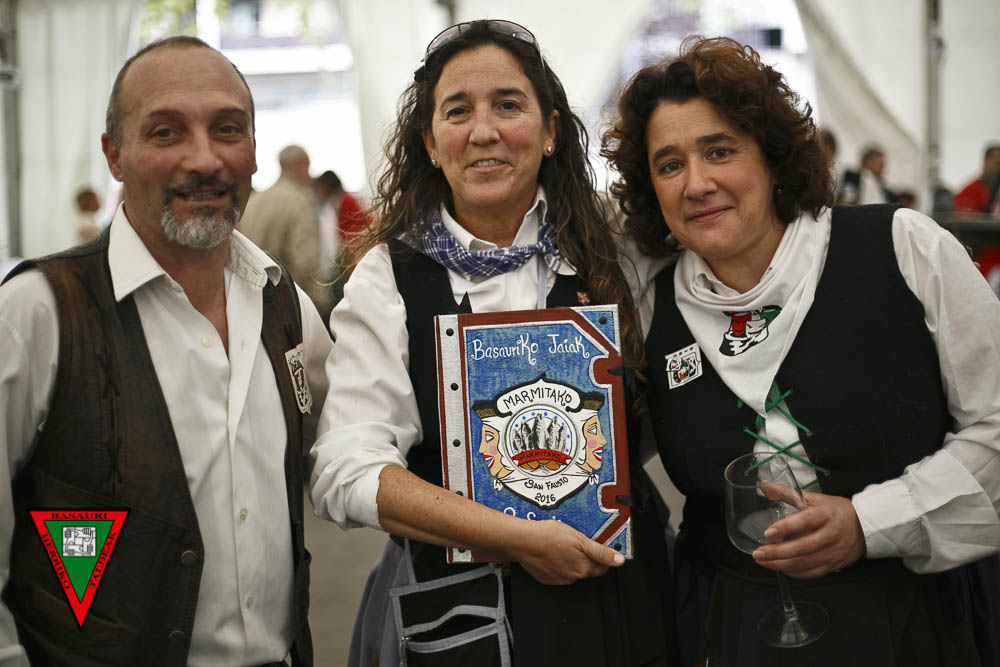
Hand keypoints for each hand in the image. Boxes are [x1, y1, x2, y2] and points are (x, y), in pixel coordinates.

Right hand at [509, 520, 624, 584]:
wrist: (524, 541)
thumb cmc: (550, 536)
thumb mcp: (581, 539)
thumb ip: (601, 552)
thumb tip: (619, 560)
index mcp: (584, 569)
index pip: (602, 568)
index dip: (601, 557)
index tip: (596, 547)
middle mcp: (573, 578)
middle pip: (587, 569)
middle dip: (585, 558)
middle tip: (576, 542)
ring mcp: (558, 579)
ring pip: (572, 571)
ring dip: (570, 560)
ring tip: (561, 545)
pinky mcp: (546, 578)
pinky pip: (557, 572)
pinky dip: (557, 564)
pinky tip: (552, 552)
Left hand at [751, 490, 865, 578]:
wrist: (864, 527)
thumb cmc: (835, 511)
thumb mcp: (814, 498)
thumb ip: (787, 492)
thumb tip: (763, 485)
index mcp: (826, 514)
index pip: (805, 521)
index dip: (786, 527)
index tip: (768, 532)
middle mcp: (830, 534)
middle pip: (803, 547)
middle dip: (778, 552)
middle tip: (758, 553)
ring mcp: (833, 552)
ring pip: (806, 563)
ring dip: (782, 565)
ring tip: (763, 562)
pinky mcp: (834, 565)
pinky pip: (812, 573)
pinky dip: (795, 573)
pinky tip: (780, 568)